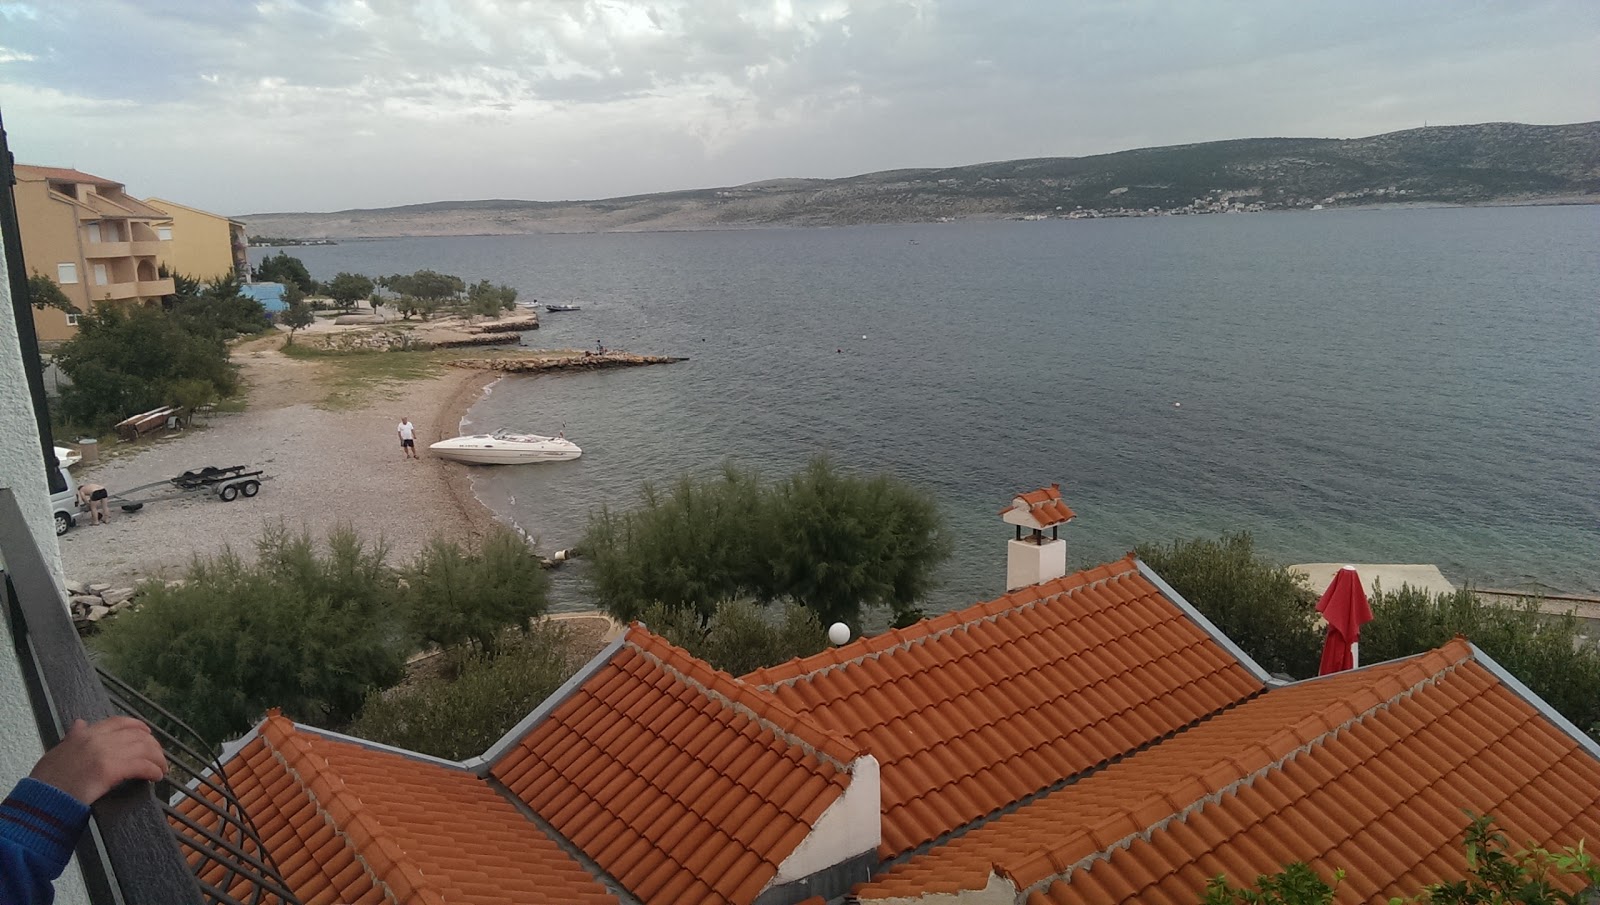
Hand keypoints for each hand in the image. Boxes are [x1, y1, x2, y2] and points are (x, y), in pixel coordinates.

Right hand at [29, 717, 166, 804]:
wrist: (41, 799)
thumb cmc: (47, 782)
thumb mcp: (57, 752)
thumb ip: (73, 738)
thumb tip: (79, 724)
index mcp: (85, 734)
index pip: (118, 722)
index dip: (137, 726)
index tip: (147, 733)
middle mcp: (98, 739)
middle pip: (137, 736)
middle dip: (153, 746)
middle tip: (158, 757)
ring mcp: (105, 753)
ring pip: (144, 749)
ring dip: (158, 759)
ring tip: (161, 770)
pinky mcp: (111, 769)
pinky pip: (143, 766)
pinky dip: (154, 771)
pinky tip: (156, 777)